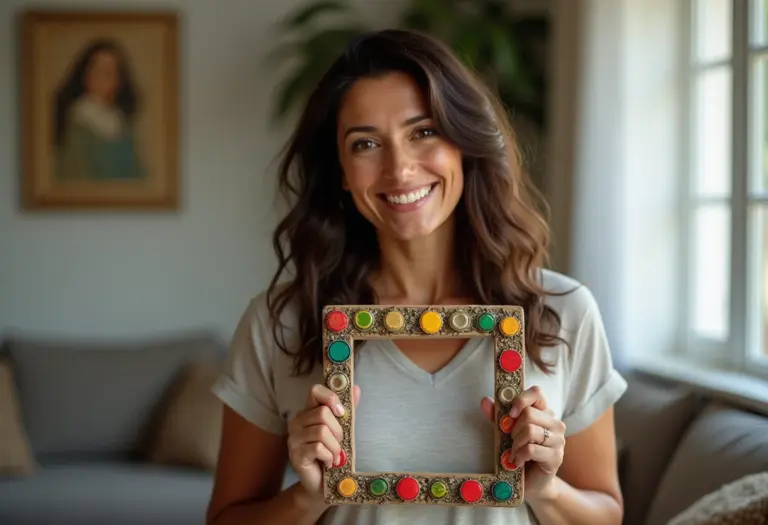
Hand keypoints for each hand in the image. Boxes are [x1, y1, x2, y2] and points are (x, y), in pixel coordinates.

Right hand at [288, 383, 360, 496]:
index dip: (330, 398)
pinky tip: (329, 462)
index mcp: (308, 412)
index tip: (341, 412)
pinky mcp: (296, 454)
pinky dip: (329, 456)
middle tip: (338, 443)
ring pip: (321, 432)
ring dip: (335, 446)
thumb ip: (347, 410)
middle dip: (338, 430)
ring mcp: (294, 438)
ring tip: (334, 455)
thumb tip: (356, 388)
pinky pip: (318, 448)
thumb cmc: (332, 453)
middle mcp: (297, 422)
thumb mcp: (342, 430)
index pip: (315, 391)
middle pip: (322, 413)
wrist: (324, 484)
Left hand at [481, 385, 565, 501]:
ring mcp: (558, 440)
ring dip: (516, 444)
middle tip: (511, 441)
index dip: (521, 399)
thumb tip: (485, 401)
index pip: (537, 393)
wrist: (530, 482)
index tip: (511, 414)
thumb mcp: (506, 432)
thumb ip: (497, 416)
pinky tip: (518, 462)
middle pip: (529, 413)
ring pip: (530, 431)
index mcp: (544, 412)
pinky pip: (531, 449)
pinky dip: (519, 456)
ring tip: (514, 453)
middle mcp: (555, 423)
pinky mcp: (556, 457)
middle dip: (514, 429)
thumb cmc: (519, 453)